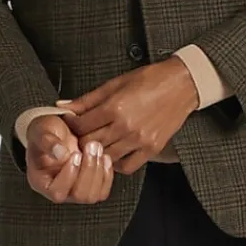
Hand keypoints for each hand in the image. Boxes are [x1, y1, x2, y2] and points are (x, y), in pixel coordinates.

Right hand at [23, 114, 113, 203]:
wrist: (59, 127)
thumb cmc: (46, 132)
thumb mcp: (41, 131)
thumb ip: (47, 142)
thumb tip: (60, 154)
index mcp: (43, 182)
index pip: (57, 192)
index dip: (69, 175)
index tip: (75, 154)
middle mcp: (60, 190)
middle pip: (79, 195)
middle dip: (88, 169)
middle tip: (91, 146)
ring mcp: (76, 189)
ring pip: (92, 195)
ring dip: (98, 171)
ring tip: (97, 147)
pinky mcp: (90, 184)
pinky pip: (102, 191)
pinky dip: (107, 174)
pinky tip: (105, 156)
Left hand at [55, 57, 198, 175]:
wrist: (181, 84)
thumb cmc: (150, 79)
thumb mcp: (116, 83)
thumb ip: (89, 98)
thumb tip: (64, 106)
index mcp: (115, 107)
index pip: (82, 125)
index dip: (72, 125)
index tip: (71, 123)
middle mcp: (126, 127)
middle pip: (90, 143)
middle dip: (80, 140)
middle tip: (79, 135)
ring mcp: (139, 140)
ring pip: (106, 157)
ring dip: (97, 152)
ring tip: (95, 144)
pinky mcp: (151, 149)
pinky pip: (127, 166)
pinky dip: (116, 162)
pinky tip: (113, 152)